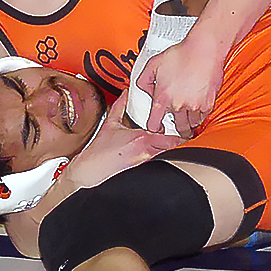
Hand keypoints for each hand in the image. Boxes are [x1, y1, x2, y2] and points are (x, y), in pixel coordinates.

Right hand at [66, 90, 185, 186]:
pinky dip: (163, 164)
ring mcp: (146, 165)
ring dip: (171, 154)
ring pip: (169, 159)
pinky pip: (159, 168)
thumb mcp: (110, 126)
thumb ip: (119, 108)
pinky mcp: (143, 175)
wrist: (88, 173)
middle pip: (175, 149)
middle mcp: (147, 152)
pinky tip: (158, 162)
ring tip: (171, 151)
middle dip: (179, 145)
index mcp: (142, 139)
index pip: (172, 137)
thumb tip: (124, 95)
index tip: (182, 133)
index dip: (180, 135)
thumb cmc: (97, 154)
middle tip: (180, 141)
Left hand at [135, 34, 225, 136]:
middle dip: (176, 127)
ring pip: (191, 124)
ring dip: (189, 122)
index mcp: (163, 97)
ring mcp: (194, 105)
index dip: (154, 127)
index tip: (157, 127)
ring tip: (187, 117)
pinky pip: (203, 117)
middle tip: (176, 124)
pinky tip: (198, 109)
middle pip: (177, 127)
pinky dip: (200, 116)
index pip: (154, 123)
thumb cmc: (182, 54)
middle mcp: (178, 104)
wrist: (204, 49)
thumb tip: (145, 91)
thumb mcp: (154, 64)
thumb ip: (143, 80)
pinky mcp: (208, 103)